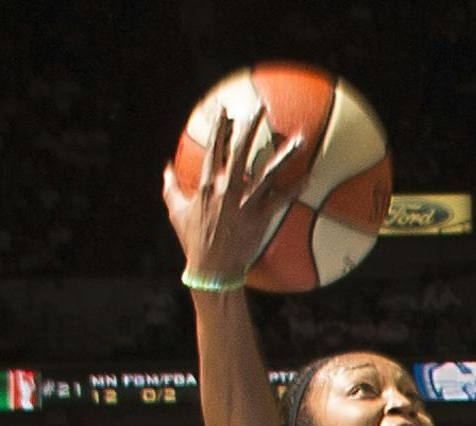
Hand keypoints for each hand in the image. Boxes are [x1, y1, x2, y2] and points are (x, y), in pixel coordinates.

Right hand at [162, 106, 305, 283]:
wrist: (211, 268)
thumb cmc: (193, 241)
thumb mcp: (176, 211)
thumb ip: (171, 187)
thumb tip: (166, 166)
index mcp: (206, 183)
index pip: (213, 146)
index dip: (220, 125)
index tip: (226, 109)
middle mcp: (227, 188)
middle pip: (241, 149)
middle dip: (251, 125)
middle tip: (262, 107)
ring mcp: (244, 202)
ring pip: (267, 172)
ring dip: (284, 154)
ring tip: (299, 139)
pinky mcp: (259, 218)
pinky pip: (281, 199)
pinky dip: (295, 188)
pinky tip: (309, 177)